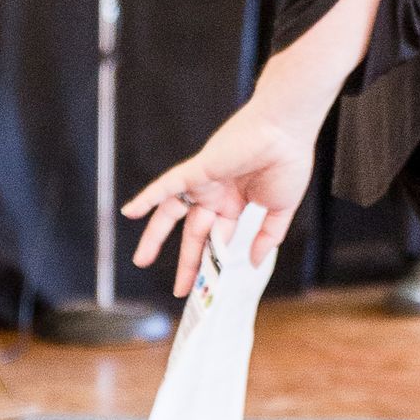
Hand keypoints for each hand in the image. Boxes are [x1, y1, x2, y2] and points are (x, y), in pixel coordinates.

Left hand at [123, 100, 317, 295]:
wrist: (286, 132)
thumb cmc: (289, 163)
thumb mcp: (281, 209)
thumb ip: (267, 237)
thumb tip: (253, 263)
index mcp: (236, 204)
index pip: (219, 238)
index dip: (213, 261)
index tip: (209, 285)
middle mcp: (216, 196)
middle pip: (194, 234)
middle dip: (186, 262)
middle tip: (180, 288)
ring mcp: (204, 184)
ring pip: (172, 214)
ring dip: (155, 236)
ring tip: (142, 260)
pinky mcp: (197, 170)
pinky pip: (166, 186)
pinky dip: (147, 198)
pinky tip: (130, 212)